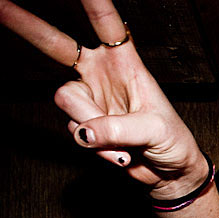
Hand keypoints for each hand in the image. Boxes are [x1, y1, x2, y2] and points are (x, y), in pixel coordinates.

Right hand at [0, 0, 206, 198]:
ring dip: (94, 127)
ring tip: (125, 143)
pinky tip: (118, 152)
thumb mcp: (156, 130)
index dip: (93, 2)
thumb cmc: (172, 141)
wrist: (167, 171)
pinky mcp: (82, 125)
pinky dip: (97, 148)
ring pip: (67, 101)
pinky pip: (75, 132)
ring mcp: (89, 99)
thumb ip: (121, 128)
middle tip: (1, 6)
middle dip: (27, 25)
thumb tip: (84, 131)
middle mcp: (101, 75)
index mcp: (125, 63)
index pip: (107, 25)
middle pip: (56, 45)